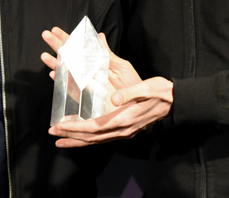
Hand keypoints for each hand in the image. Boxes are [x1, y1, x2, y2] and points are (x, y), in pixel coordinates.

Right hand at [41, 28, 141, 90]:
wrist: (140, 104)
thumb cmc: (132, 84)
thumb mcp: (122, 67)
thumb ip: (108, 54)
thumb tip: (99, 35)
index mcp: (97, 63)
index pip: (79, 48)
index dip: (68, 39)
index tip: (56, 30)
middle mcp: (89, 73)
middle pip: (69, 58)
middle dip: (57, 46)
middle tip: (45, 35)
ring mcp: (86, 85)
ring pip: (67, 72)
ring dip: (55, 64)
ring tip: (45, 56)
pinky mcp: (86, 99)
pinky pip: (71, 90)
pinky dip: (62, 82)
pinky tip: (54, 74)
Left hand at [49, 76, 172, 147]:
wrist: (175, 102)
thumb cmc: (160, 91)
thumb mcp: (147, 88)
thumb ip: (129, 93)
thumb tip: (115, 98)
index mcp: (125, 118)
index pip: (94, 127)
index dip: (75, 128)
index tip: (60, 125)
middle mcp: (123, 130)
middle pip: (91, 137)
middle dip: (71, 136)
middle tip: (53, 133)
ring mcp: (124, 132)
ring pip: (96, 140)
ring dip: (77, 141)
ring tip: (60, 140)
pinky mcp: (125, 130)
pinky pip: (102, 138)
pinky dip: (88, 139)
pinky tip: (80, 138)